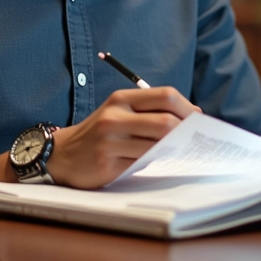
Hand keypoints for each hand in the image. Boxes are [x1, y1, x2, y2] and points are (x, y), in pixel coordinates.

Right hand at [47, 87, 199, 189]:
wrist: (63, 154)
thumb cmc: (100, 131)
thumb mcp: (118, 111)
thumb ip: (147, 112)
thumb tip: (187, 119)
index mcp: (121, 99)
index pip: (164, 96)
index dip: (186, 107)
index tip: (197, 118)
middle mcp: (115, 116)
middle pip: (165, 121)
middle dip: (185, 131)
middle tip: (194, 138)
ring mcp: (111, 141)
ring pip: (157, 145)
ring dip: (173, 149)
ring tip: (181, 150)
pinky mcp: (108, 164)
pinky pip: (142, 163)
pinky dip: (155, 161)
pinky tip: (158, 160)